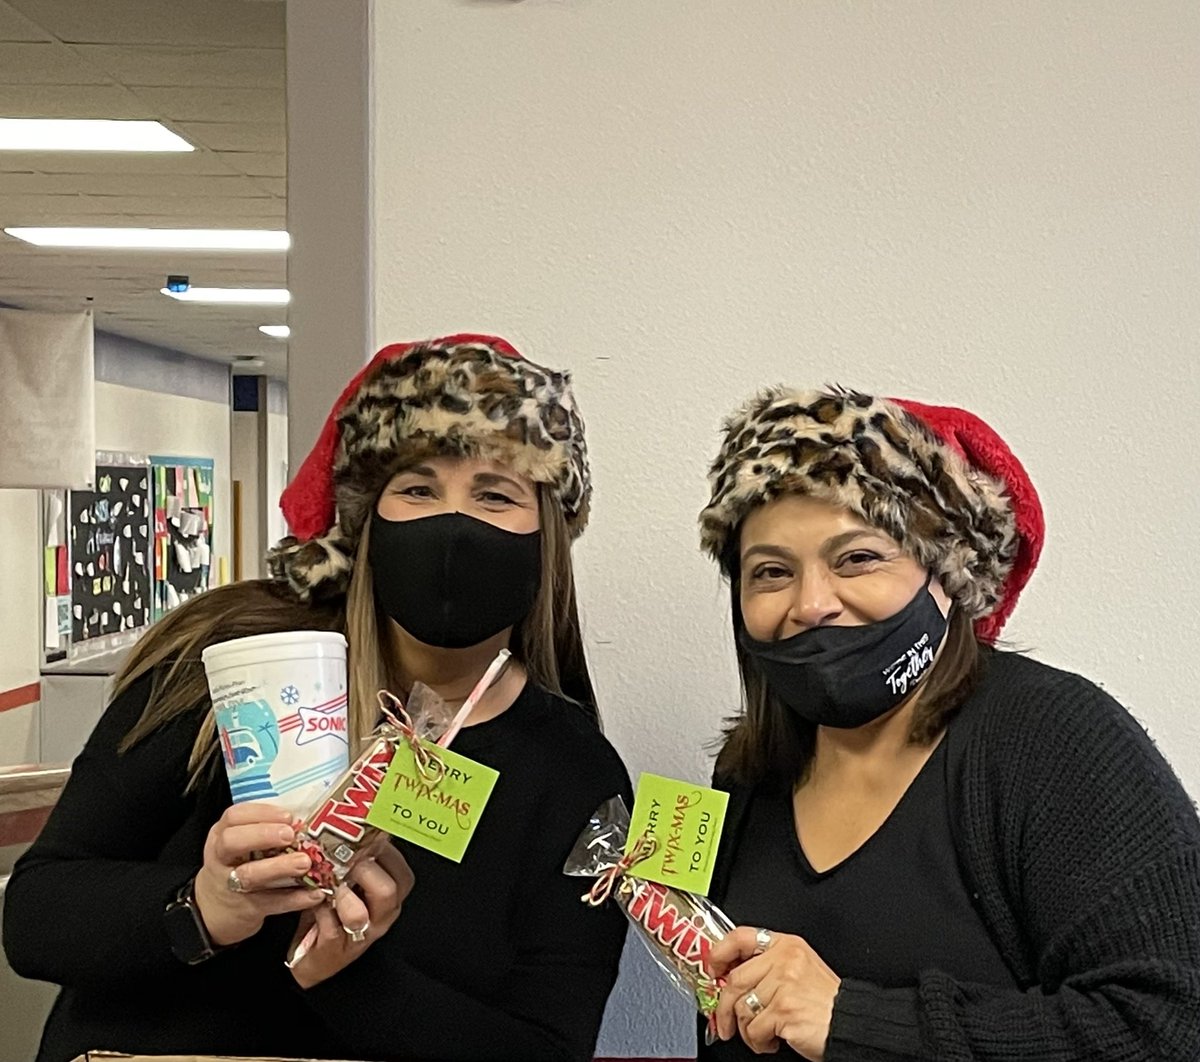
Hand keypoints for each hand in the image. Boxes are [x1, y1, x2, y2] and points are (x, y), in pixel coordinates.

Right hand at [193, 802, 324, 946]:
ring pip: (250, 874)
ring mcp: (231, 885)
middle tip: (290, 835)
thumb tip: (306, 816)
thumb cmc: (238, 864)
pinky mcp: (248, 908)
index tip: (288, 815)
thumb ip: (265, 828)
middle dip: (263, 835)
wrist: (216, 909)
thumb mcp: (240, 843)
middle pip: (232, 842)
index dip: (262, 813)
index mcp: (221, 835)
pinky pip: (272, 903)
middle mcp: (222, 858)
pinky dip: (295, 898)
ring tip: (304, 862)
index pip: (234, 816)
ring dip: (280, 867)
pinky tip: (315, 893)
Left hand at [288, 842, 413, 989]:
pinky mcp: (337, 950)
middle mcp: (382, 915)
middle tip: (343, 861)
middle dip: (363, 870)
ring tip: (327, 886)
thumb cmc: (331, 910)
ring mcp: (361, 934)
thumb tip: (346, 817)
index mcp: (391, 893)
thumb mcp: (348, 879)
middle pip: (388, 889)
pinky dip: (318, 910)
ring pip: (359, 914)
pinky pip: (329, 928)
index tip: (362, 833)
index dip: (382, 849)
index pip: (400, 869)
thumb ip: (353, 856)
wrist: (312, 955)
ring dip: (339, 895)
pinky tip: (311, 900)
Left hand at [710, 927, 840, 1060]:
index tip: (713, 968)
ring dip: (745, 1029)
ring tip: (759, 1034)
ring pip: (742, 1007)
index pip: (741, 937)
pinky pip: (754, 1029)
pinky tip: (772, 1041)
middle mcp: (784, 960)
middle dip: (724, 1007)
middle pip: (735, 979)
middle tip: (725, 1022)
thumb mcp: (800, 967)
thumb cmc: (825, 1000)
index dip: (720, 952)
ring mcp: (784, 984)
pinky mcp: (784, 1009)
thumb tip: (731, 977)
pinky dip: (758, 1041)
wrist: (850, 1022)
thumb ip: (769, 965)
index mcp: (786, 945)